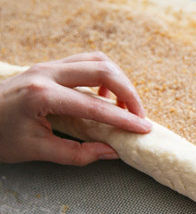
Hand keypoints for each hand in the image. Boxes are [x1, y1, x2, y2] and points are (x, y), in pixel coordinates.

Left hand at [0, 57, 150, 166]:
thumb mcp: (35, 151)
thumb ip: (75, 154)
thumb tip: (110, 152)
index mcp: (42, 95)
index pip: (93, 106)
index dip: (122, 119)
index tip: (143, 129)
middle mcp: (47, 72)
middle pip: (101, 69)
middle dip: (127, 92)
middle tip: (139, 116)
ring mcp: (46, 64)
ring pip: (94, 59)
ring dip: (117, 79)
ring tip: (126, 105)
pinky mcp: (47, 65)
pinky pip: (83, 61)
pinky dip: (101, 74)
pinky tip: (102, 94)